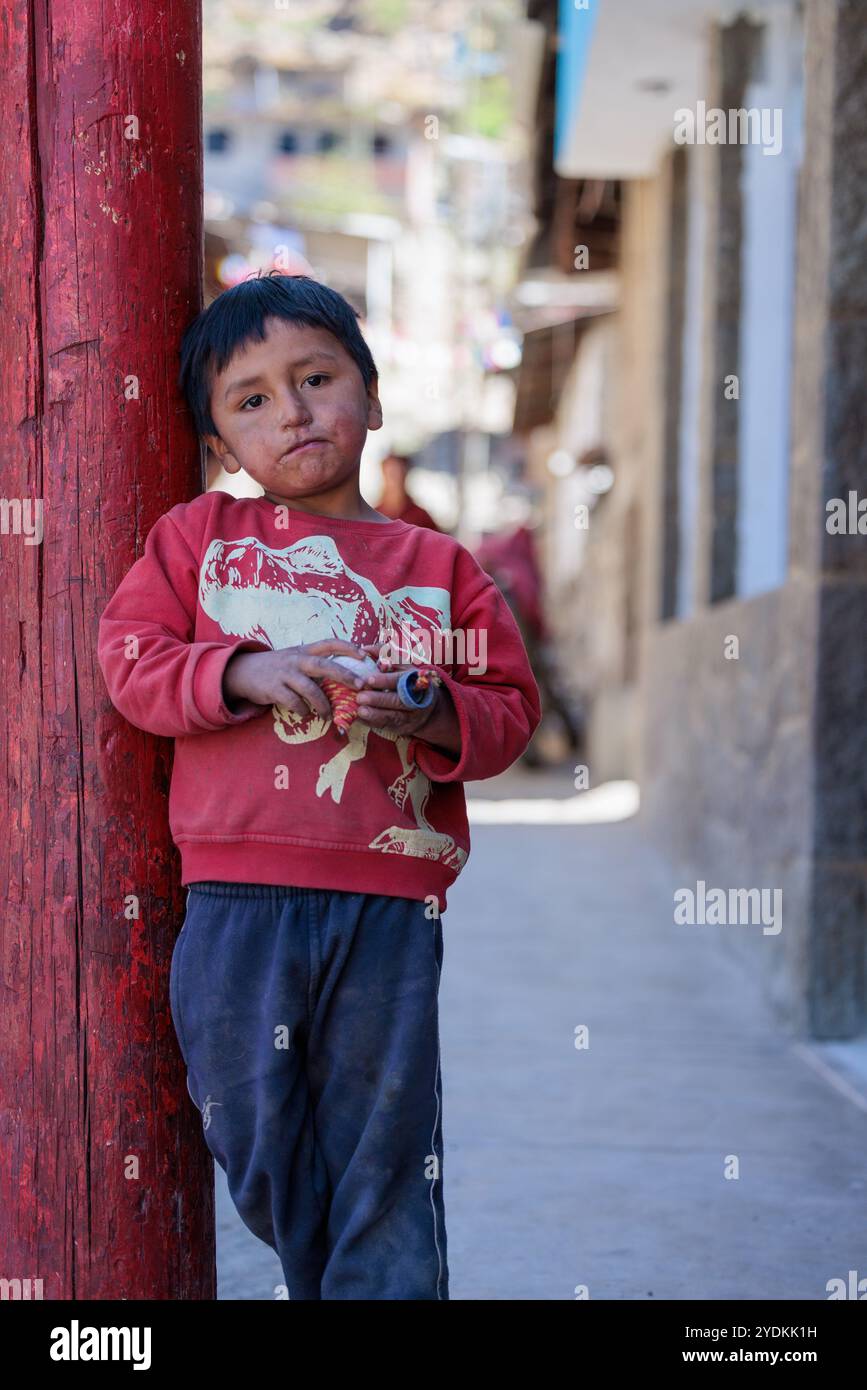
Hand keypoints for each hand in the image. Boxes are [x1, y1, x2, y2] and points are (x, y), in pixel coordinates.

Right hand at [223, 640, 376, 719]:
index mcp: (304, 651)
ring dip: (323, 704)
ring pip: (310, 689)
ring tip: (328, 715)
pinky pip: (294, 702)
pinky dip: (303, 710)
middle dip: (345, 675)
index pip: (329, 643)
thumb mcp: (295, 659)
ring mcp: (284, 674)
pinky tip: (305, 714)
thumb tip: (343, 676)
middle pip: (324, 665)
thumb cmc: (277, 668)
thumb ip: (314, 664)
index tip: (364, 654)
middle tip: (360, 686)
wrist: (243, 672)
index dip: (348, 647)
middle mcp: (296, 660)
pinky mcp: (274, 689)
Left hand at [355, 643, 461, 754]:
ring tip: (360, 710)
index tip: (368, 679)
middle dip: (379, 699)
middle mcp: (415, 698)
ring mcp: (410, 715)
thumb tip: (364, 649)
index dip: (386, 680)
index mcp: (415, 679)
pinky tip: (360, 719)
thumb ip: (384, 654)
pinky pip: (387, 726)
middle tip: (360, 696)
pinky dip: (373, 723)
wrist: (426, 708)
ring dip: (375, 714)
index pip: (401, 679)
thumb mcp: (401, 664)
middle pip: (398, 700)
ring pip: (393, 716)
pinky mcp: (402, 727)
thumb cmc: (406, 680)